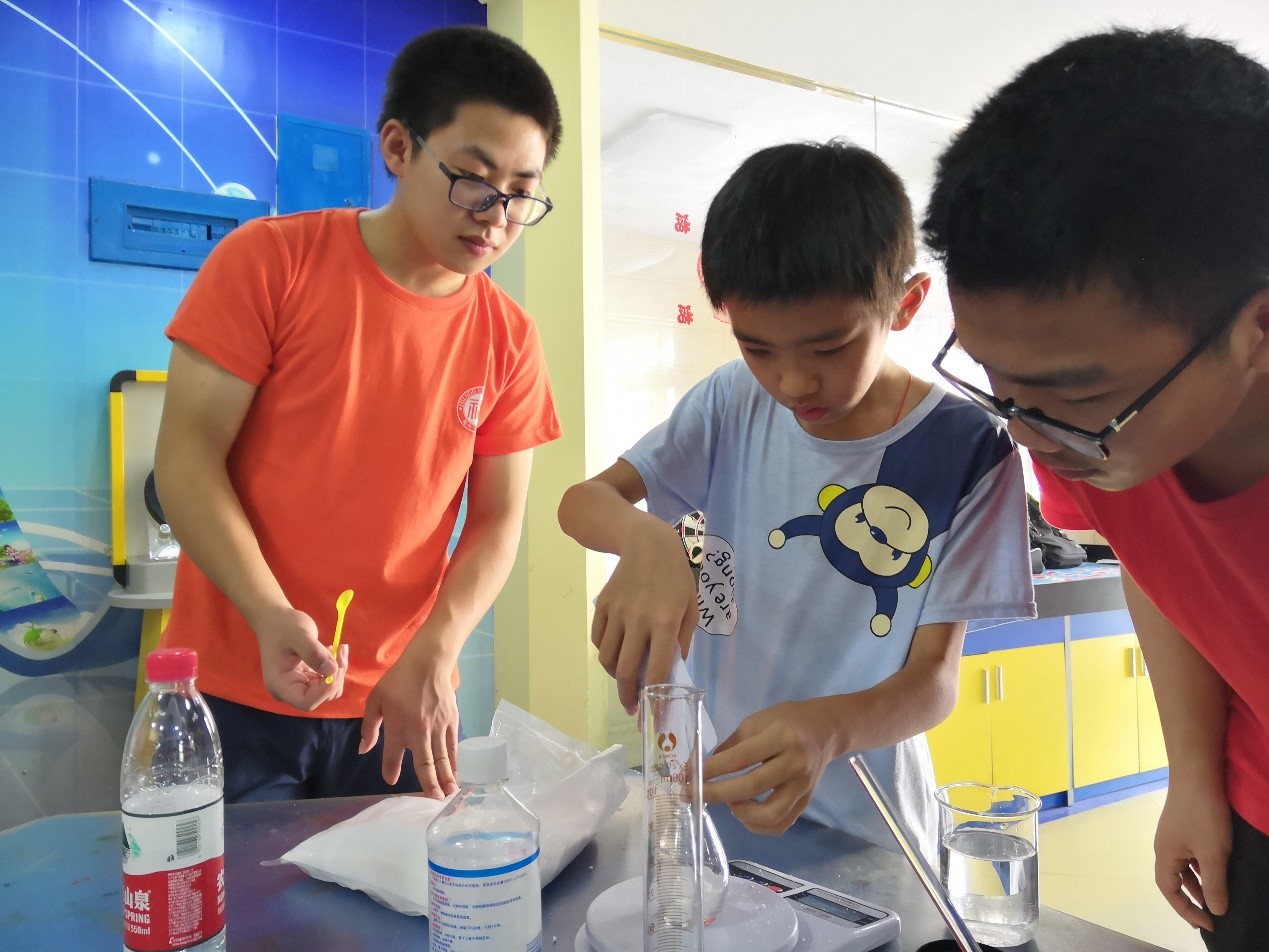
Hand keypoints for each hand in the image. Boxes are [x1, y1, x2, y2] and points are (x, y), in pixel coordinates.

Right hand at [250, 604, 346, 710]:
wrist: (275, 620)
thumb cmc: (283, 626)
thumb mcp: (299, 634)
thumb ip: (314, 653)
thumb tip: (332, 670)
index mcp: (280, 685)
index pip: (307, 702)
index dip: (326, 689)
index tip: (336, 667)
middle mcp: (288, 691)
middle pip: (320, 697)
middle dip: (335, 677)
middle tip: (341, 650)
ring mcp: (298, 686)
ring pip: (328, 690)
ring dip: (338, 671)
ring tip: (338, 648)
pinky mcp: (307, 679)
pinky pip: (327, 681)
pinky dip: (335, 668)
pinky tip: (333, 650)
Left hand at [360, 649, 459, 798]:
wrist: (428, 663)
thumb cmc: (399, 681)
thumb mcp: (376, 700)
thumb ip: (369, 727)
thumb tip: (364, 750)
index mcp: (397, 728)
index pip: (392, 758)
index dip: (390, 771)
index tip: (391, 780)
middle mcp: (419, 732)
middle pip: (425, 764)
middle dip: (429, 784)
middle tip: (433, 800)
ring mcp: (438, 728)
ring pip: (442, 759)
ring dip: (445, 778)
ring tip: (449, 794)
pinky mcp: (451, 722)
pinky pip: (452, 747)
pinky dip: (453, 761)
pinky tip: (454, 773)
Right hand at [592, 522, 697, 713]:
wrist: (648, 544)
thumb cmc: (676, 578)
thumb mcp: (690, 609)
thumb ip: (681, 642)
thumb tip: (670, 672)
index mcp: (665, 623)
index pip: (655, 671)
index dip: (654, 699)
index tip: (652, 717)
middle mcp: (638, 620)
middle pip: (624, 671)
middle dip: (627, 696)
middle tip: (633, 706)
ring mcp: (617, 613)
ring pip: (606, 658)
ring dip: (614, 676)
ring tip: (624, 679)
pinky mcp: (602, 606)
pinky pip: (598, 639)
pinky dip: (605, 652)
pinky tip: (616, 653)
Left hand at [702, 698, 837, 834]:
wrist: (826, 730)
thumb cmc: (786, 720)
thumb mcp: (755, 722)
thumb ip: (729, 746)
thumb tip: (698, 768)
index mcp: (781, 737)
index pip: (741, 758)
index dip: (712, 770)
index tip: (687, 776)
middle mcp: (795, 763)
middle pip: (751, 787)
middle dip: (716, 794)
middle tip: (693, 794)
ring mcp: (803, 786)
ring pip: (770, 814)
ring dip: (741, 814)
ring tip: (729, 802)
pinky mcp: (806, 802)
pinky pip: (781, 824)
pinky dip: (758, 826)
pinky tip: (744, 813)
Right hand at [1153, 780, 1230, 930]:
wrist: (1197, 774)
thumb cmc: (1202, 815)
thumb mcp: (1213, 854)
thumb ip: (1214, 885)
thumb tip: (1216, 910)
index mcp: (1165, 855)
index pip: (1169, 891)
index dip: (1186, 910)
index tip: (1207, 924)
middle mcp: (1164, 846)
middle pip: (1173, 879)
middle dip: (1191, 899)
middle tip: (1210, 914)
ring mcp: (1174, 834)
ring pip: (1183, 866)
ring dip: (1198, 883)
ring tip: (1216, 895)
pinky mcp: (1185, 824)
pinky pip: (1190, 854)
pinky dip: (1201, 866)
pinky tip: (1217, 867)